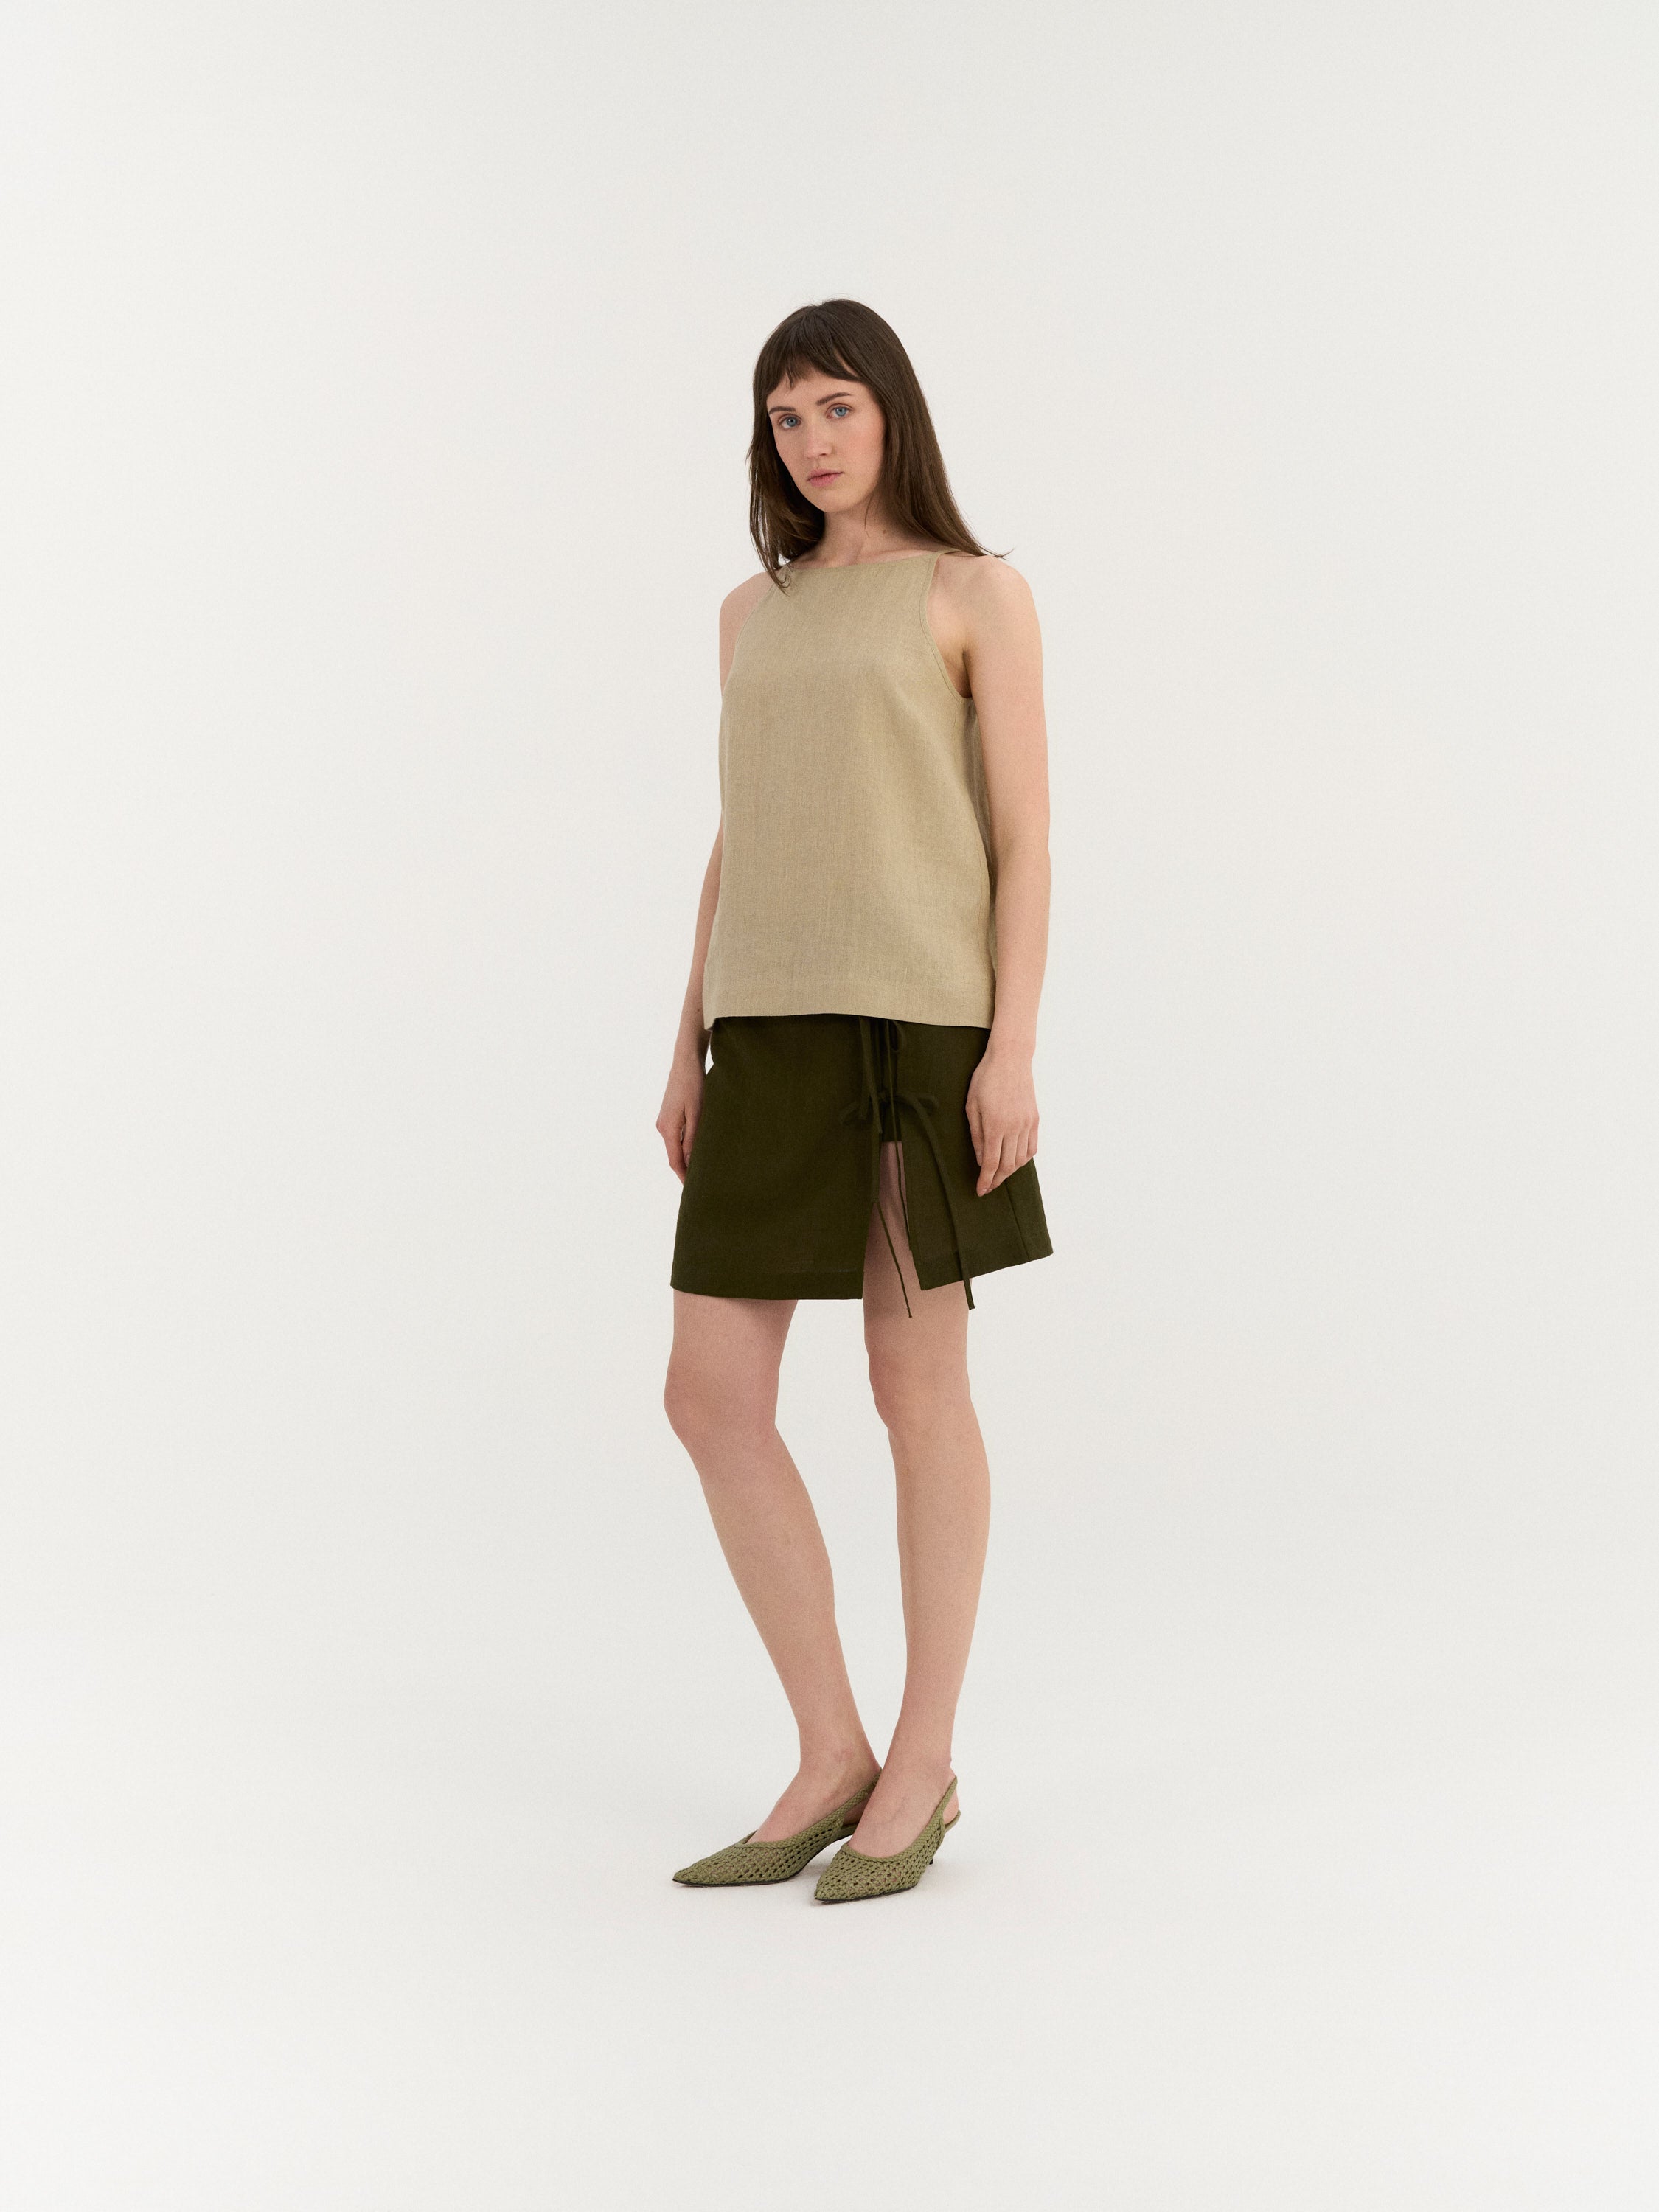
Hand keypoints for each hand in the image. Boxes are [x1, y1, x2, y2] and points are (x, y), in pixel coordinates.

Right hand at [656, 1049, 705, 1182]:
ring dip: (687, 1158)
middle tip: (702, 1183)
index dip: (684, 1177)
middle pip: (674, 1156)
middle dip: (686, 1170)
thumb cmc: (694, 1084)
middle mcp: (662, 1127)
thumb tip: (691, 1162)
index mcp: (668, 1129)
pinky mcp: (670, 1115)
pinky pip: (677, 1137)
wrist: (686, 1061)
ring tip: (703, 1168)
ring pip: (676, 1146)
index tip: (694, 1191)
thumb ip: (693, 1138)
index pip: (675, 1161)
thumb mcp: (697, 1113)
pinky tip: (698, 1148)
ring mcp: (664, 1121)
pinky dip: (686, 1146)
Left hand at [964, 1044, 1038, 1195]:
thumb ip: (976, 1135)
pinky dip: (1024, 1159)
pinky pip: (1032, 1147)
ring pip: (1021, 1159)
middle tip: (987, 1187)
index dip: (985, 1181)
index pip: (991, 1163)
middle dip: (997, 1180)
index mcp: (995, 1126)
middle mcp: (1014, 1128)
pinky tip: (1015, 1160)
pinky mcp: (1035, 1119)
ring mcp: (1027, 1124)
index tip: (980, 1190)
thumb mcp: (972, 1106)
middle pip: (1008, 1166)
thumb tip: (980, 1160)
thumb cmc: (985, 1079)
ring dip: (1010, 1171)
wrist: (1010, 1059)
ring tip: (999, 1174)